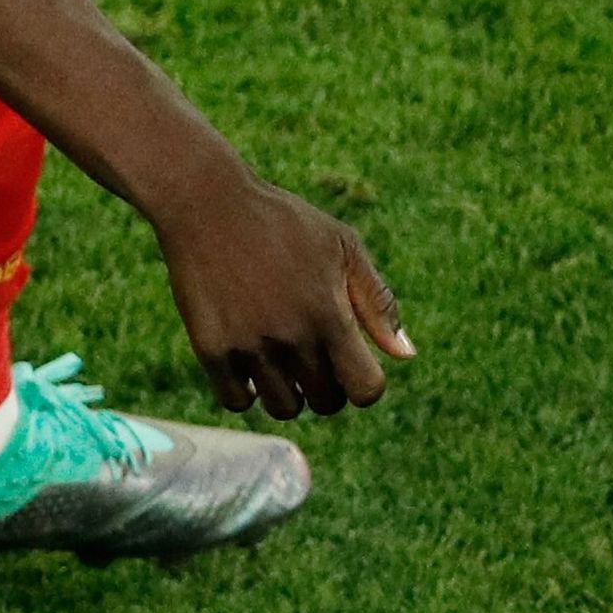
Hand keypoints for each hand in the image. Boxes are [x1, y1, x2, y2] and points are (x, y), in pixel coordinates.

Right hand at [146, 167, 414, 418]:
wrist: (207, 204)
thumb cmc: (283, 223)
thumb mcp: (341, 247)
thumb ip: (377, 303)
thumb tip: (406, 355)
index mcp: (330, 314)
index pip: (365, 390)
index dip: (364, 382)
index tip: (350, 363)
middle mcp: (291, 336)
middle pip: (326, 403)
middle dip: (327, 385)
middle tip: (311, 354)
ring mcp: (248, 345)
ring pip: (284, 408)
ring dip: (288, 392)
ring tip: (280, 359)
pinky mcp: (210, 349)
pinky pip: (236, 401)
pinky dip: (245, 390)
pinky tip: (247, 359)